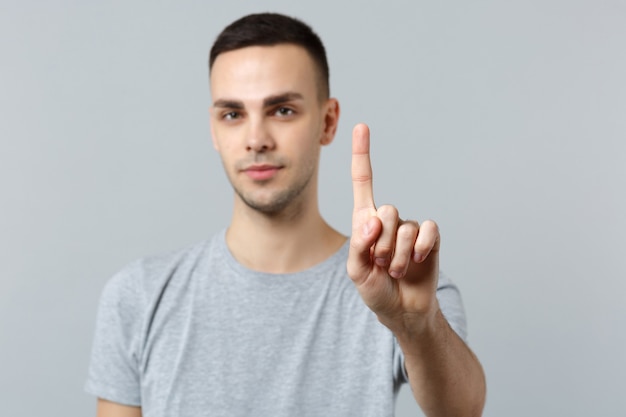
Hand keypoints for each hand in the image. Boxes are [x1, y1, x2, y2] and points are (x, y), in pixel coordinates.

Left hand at [347, 123, 440, 331]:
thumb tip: (374, 217)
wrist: (403, 311)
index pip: (363, 181)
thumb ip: (359, 244)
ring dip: (399, 255)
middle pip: (387, 210)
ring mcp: (410, 228)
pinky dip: (421, 248)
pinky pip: (428, 229)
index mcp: (365, 221)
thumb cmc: (375, 290)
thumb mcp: (356, 271)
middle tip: (382, 264)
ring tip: (396, 271)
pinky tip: (418, 262)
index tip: (361, 126)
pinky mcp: (430, 238)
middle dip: (382, 243)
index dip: (361, 154)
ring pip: (405, 227)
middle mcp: (389, 219)